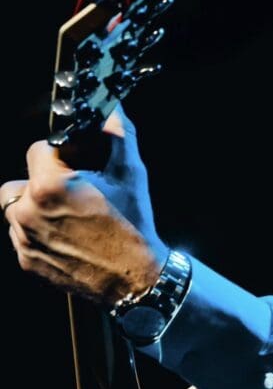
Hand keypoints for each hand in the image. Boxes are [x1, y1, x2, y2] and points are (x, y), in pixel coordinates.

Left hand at [1, 110, 165, 305]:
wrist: (138, 280)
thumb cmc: (134, 227)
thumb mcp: (131, 174)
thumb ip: (117, 133)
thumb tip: (111, 108)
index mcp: (49, 185)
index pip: (38, 150)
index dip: (60, 154)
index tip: (77, 166)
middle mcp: (29, 212)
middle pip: (21, 180)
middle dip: (42, 183)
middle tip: (71, 194)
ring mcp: (26, 239)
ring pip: (16, 209)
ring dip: (35, 208)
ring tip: (67, 218)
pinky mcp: (28, 261)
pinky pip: (21, 237)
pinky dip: (39, 234)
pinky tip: (67, 238)